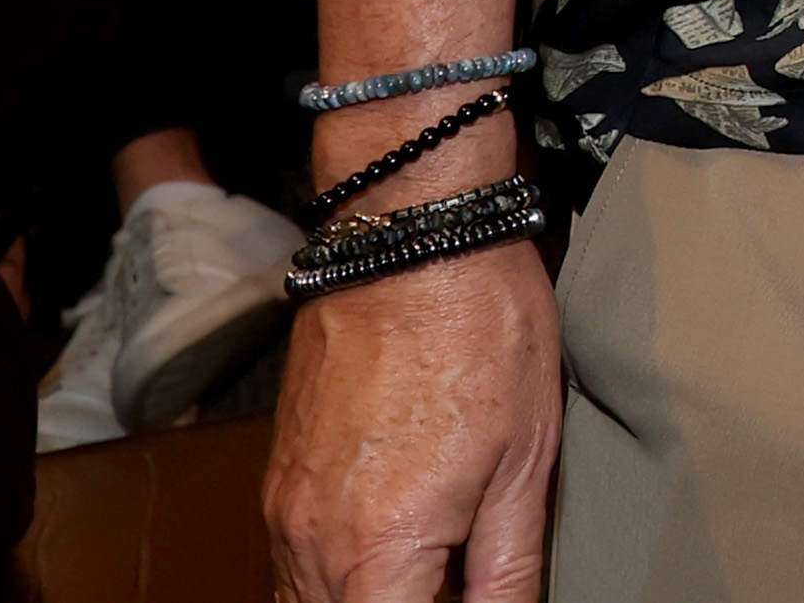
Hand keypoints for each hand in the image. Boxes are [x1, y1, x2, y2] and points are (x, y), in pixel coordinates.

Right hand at [267, 240, 564, 601]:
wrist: (414, 238)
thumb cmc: (481, 329)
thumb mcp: (526, 461)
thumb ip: (508, 570)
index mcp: (379, 546)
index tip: (463, 596)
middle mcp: (313, 538)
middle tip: (449, 579)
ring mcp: (285, 509)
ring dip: (364, 598)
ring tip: (427, 570)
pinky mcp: (277, 477)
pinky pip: (293, 562)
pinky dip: (335, 575)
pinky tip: (392, 545)